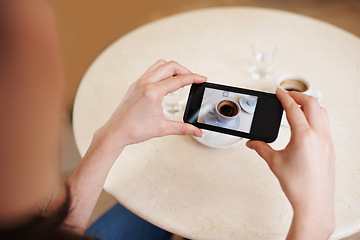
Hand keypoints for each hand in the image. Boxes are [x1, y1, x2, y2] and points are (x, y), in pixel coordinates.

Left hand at [96, 60, 205, 155]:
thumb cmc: (135, 130)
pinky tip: (166, 82)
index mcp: (152, 92)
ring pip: (159, 65)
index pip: (178, 80)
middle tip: (193, 79)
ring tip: (180, 78)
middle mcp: (145, 83)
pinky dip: (162, 72)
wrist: (116, 132)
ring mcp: (138, 82)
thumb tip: (197, 132)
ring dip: (172, 69)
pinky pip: (151, 71)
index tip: (202, 78)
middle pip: (170, 66)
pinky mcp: (135, 85)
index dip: (194, 78)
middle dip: (185, 70)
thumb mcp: (163, 129)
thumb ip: (183, 128)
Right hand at [246, 89, 334, 238]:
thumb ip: (261, 148)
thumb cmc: (298, 185)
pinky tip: (306, 123)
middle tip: (287, 96)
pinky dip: (316, 116)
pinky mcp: (330, 148)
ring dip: (309, 105)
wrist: (314, 203)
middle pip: (312, 103)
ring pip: (322, 112)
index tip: (279, 91)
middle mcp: (319, 136)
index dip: (284, 97)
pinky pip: (325, 124)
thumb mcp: (274, 163)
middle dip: (298, 96)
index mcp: (304, 136)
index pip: (293, 109)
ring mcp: (327, 141)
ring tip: (297, 106)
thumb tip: (251, 143)